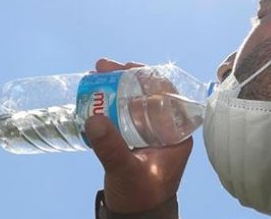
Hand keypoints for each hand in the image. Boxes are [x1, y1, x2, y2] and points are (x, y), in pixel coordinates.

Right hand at [85, 58, 192, 213]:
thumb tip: (94, 118)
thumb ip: (112, 147)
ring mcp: (150, 134)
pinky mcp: (134, 140)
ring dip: (116, 88)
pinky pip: (124, 114)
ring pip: (135, 102)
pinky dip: (110, 104)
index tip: (128, 67)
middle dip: (126, 78)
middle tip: (102, 66)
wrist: (136, 218)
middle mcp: (166, 130)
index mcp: (177, 135)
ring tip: (94, 76)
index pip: (169, 95)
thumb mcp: (126, 170)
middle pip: (149, 94)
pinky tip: (93, 97)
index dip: (150, 77)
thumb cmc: (141, 196)